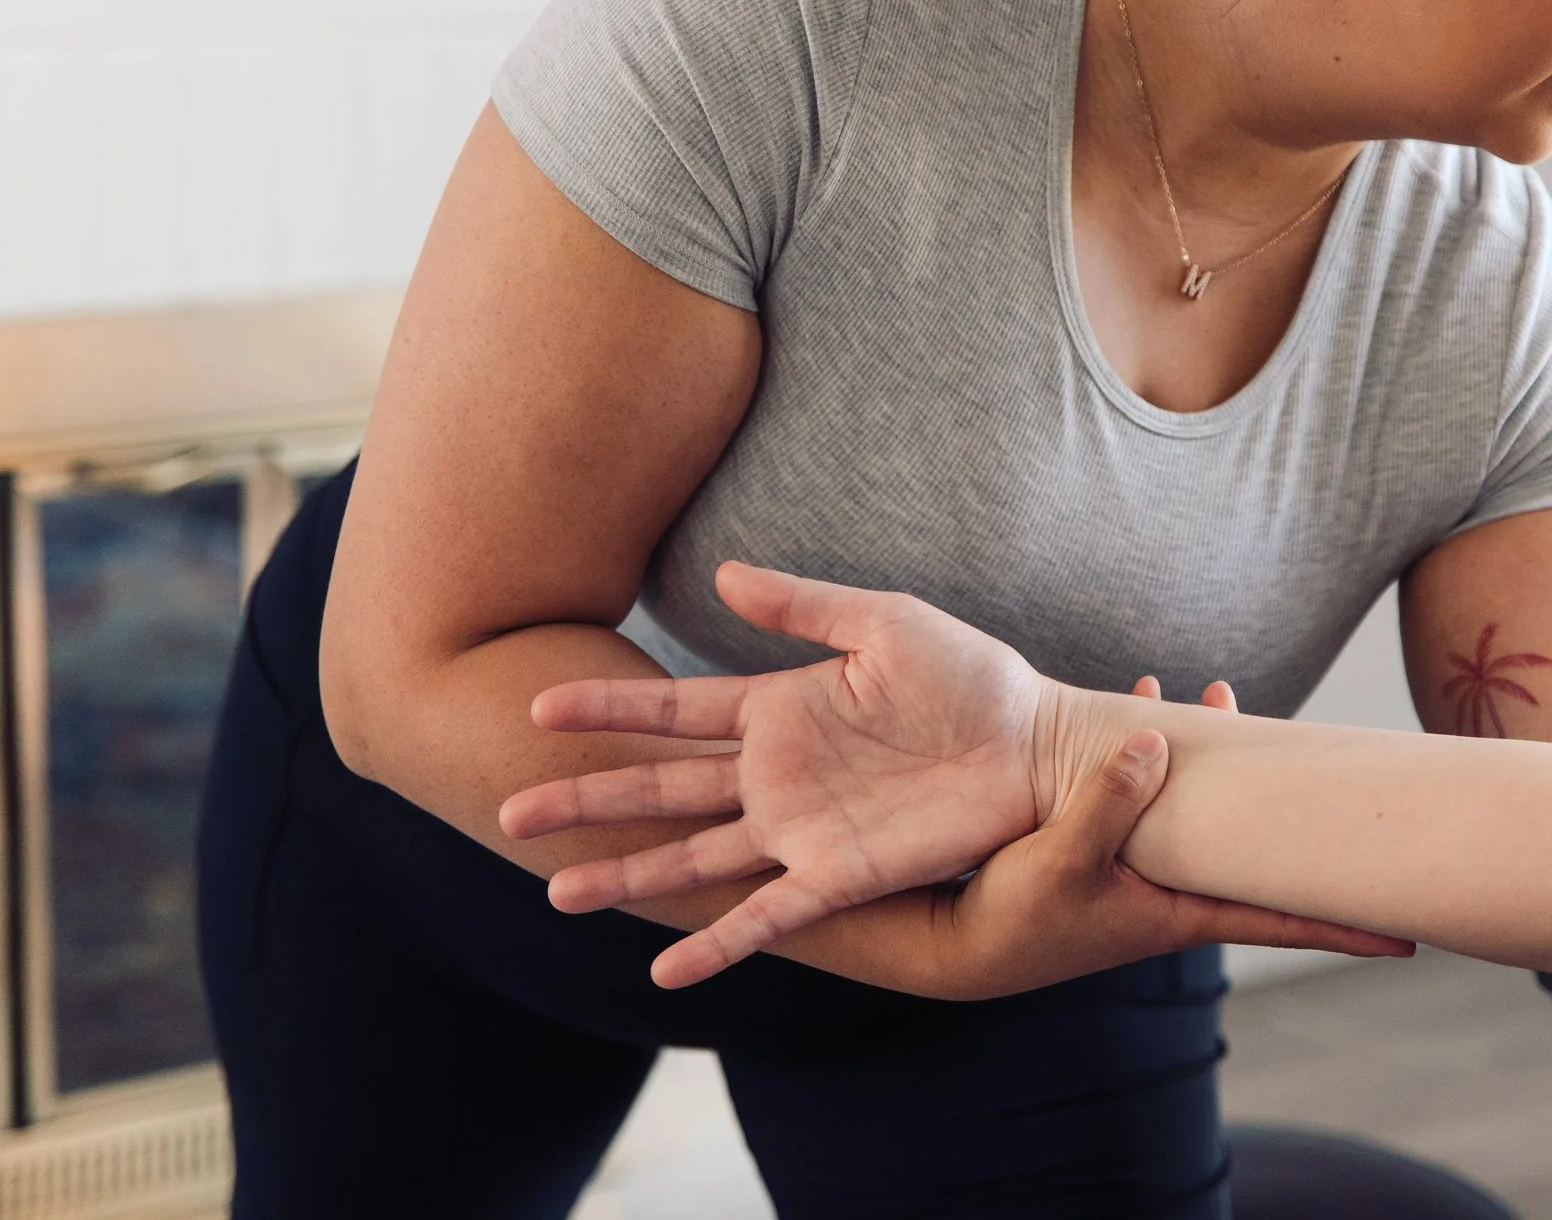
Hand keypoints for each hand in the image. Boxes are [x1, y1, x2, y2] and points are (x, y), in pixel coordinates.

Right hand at [500, 562, 1060, 986]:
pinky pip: (768, 916)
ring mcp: (802, 830)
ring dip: (628, 875)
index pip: (674, 708)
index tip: (538, 704)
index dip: (609, 708)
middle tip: (509, 812)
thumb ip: (803, 605)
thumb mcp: (885, 623)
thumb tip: (720, 577)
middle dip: (588, 799)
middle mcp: (777, 775)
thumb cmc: (973, 679)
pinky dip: (717, 943)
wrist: (1042, 744)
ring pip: (693, 857)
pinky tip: (666, 974)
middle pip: (661, 788)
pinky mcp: (842, 874)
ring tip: (557, 894)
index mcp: (781, 710)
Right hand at [920, 710, 1410, 999]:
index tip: (1411, 936)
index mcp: (1181, 911)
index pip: (1284, 919)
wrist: (954, 941)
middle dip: (1287, 798)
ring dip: (1213, 755)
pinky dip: (1152, 751)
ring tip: (1214, 693)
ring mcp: (1141, 866)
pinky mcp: (1103, 844)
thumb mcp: (1061, 860)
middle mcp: (1173, 889)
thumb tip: (1164, 738)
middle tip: (1325, 755)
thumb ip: (1110, 800)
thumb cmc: (1014, 918)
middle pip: (1256, 842)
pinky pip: (1148, 789)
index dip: (1346, 924)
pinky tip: (1141, 703)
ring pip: (1203, 807)